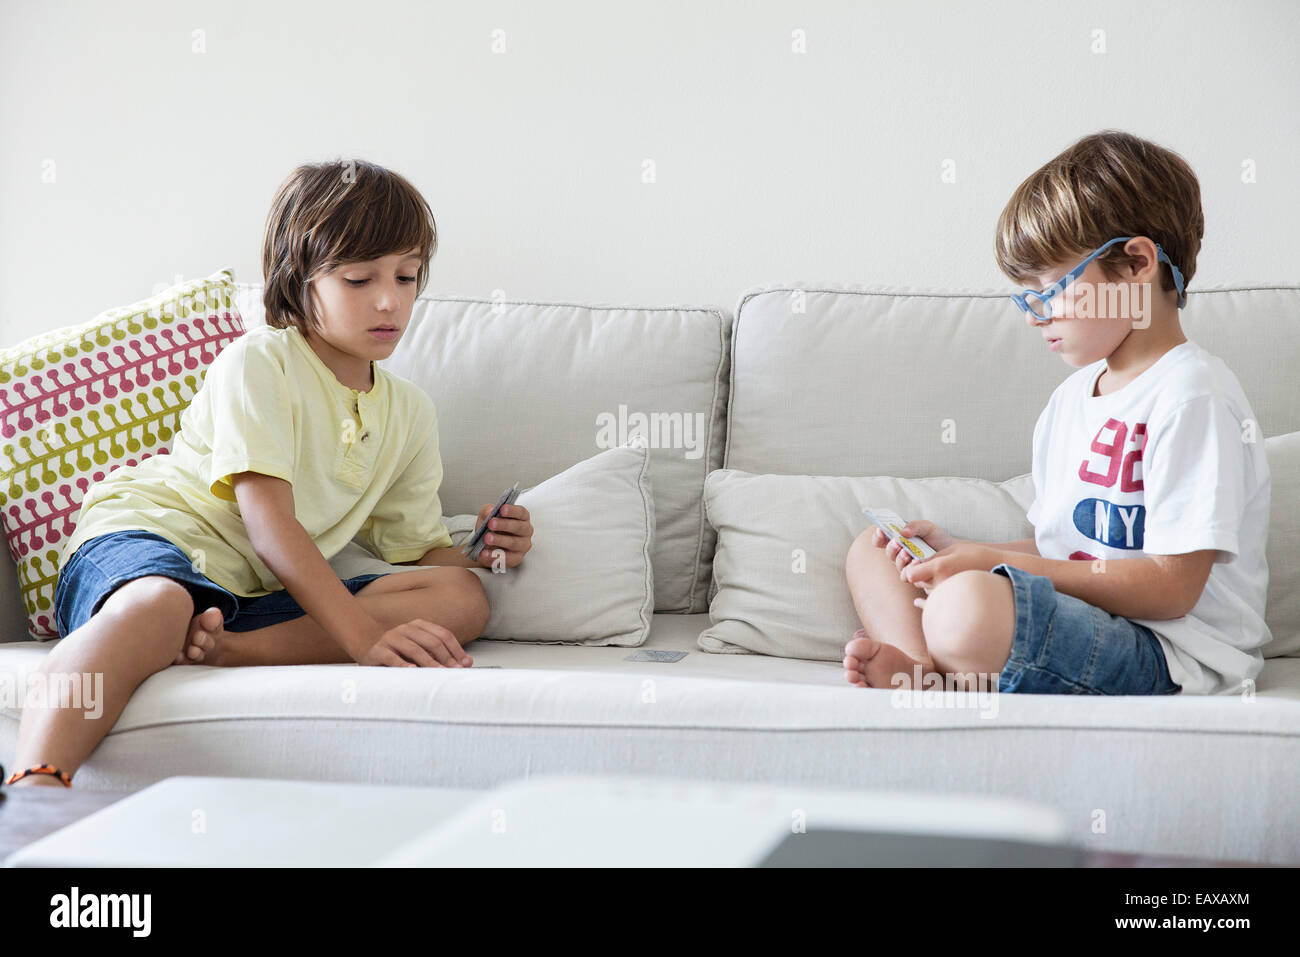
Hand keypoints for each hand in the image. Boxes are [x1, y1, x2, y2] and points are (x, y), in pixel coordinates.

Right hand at [354, 618, 472, 667]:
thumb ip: (437, 654)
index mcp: (418, 625)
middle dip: (445, 658)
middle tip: (454, 671)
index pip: (443, 634)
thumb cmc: (396, 650)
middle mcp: (405, 629)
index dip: (456, 649)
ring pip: (414, 649)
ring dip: (428, 663)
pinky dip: (403, 665)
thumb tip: (464, 663)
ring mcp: (391, 638)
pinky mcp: (377, 650)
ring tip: (438, 673)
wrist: (364, 644)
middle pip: (431, 642)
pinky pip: (392, 657)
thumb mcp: (418, 648)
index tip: (464, 663)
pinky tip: (412, 671)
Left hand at [472, 502, 532, 568]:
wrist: (485, 545)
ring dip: (500, 540)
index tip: (502, 509)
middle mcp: (526, 531)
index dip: (512, 510)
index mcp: (522, 518)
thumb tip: (490, 511)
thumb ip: (487, 511)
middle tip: (491, 524)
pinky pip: (508, 558)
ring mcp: (523, 546)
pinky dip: (495, 556)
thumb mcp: (486, 516)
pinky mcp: (517, 558)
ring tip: (487, 538)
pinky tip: (485, 553)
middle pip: (519, 527)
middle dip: (504, 525)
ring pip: (514, 543)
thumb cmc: (491, 528)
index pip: (521, 512)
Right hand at [871, 518, 959, 572]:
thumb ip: (915, 526)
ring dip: (900, 558)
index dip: (878, 536)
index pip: (882, 540)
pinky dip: (911, 568)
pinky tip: (918, 562)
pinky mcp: (915, 576)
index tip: (880, 530)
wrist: (953, 552)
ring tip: (907, 552)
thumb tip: (902, 531)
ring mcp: (907, 566)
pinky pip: (907, 575)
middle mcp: (900, 554)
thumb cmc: (938, 539)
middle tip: (896, 541)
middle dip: (891, 547)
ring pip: (897, 565)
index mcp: (899, 541)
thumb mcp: (927, 527)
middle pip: (889, 553)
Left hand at [902, 543, 1005, 609]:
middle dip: (920, 575)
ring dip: (930, 584)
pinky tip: (928, 596)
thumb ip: (931, 557)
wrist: (999, 570)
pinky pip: (935, 603)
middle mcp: (942, 582)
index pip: (911, 573)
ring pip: (927, 591)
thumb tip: (913, 566)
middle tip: (932, 569)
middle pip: (918, 583)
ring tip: (946, 576)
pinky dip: (931, 598)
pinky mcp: (954, 602)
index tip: (916, 565)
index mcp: (940, 566)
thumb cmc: (976, 555)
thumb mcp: (952, 549)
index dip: (911, 569)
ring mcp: (949, 594)